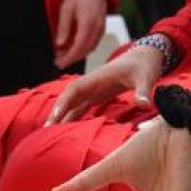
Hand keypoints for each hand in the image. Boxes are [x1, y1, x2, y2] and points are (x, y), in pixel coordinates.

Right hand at [46, 45, 162, 124]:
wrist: (145, 56)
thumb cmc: (144, 65)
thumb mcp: (146, 77)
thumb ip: (143, 91)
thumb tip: (144, 105)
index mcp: (97, 78)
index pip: (74, 90)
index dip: (63, 103)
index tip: (54, 118)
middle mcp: (91, 84)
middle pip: (67, 98)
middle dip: (56, 112)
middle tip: (45, 131)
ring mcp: (92, 90)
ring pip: (71, 103)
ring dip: (62, 116)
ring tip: (51, 134)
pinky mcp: (97, 95)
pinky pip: (80, 107)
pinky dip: (72, 117)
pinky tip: (67, 130)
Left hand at [54, 0, 107, 68]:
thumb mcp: (66, 9)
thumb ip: (63, 28)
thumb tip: (59, 45)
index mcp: (87, 24)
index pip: (78, 47)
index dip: (68, 57)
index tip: (59, 63)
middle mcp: (97, 29)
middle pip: (84, 51)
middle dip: (71, 58)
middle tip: (59, 62)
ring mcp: (101, 30)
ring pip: (89, 49)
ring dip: (77, 54)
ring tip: (63, 55)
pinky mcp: (102, 29)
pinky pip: (93, 43)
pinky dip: (83, 49)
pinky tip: (73, 48)